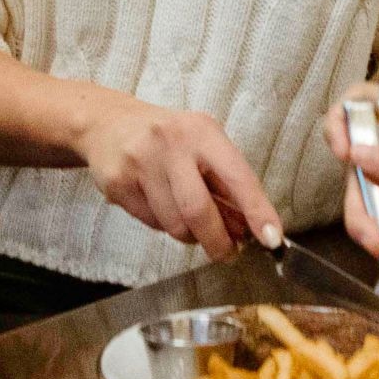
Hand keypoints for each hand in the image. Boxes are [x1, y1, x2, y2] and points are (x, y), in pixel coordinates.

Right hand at [74, 98, 284, 260]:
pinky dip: (164, 225)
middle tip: (227, 254)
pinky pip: (151, 223)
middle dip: (218, 241)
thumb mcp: (202, 144)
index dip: (257, 211)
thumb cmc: (167, 138)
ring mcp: (140, 163)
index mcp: (202, 131)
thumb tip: (250, 227)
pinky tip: (161, 207)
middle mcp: (171, 143)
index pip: (237, 176)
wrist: (107, 123)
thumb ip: (225, 181)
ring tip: (190, 223)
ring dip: (189, 235)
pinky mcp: (118, 183)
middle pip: (199, 210)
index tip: (272, 238)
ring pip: (174, 224)